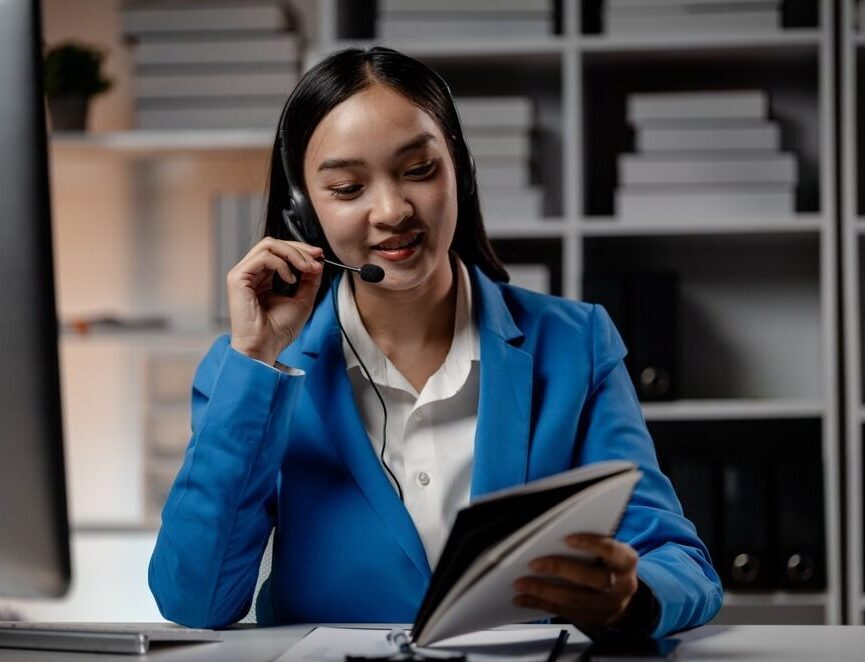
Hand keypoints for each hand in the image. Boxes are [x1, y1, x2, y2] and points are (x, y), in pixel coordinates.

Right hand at [227, 237, 323, 364]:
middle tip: (316, 259)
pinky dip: (282, 264)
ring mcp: (243, 274)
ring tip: (307, 268)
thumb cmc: (279, 330)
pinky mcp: (238, 278)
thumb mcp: (303, 300)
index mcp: (263, 278)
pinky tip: (291, 280)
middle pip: (274, 244)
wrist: (266, 347)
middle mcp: (251, 273)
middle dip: (300, 249)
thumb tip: (317, 261)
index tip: (320, 256)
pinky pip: (263, 257)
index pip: (280, 252)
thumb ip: (309, 279)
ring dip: (294, 254)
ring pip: (269, 245)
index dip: (301, 250)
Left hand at [513, 534, 639, 631]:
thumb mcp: (608, 551)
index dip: (591, 544)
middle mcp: (622, 586)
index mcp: (626, 562)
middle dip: (560, 570)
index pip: (612, 551)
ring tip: (521, 583)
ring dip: (544, 591)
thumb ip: (590, 545)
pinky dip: (540, 604)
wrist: (623, 599)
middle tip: (534, 564)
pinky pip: (563, 613)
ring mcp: (608, 607)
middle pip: (592, 579)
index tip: (567, 539)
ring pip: (575, 600)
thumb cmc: (607, 564)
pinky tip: (522, 598)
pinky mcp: (592, 621)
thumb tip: (552, 533)